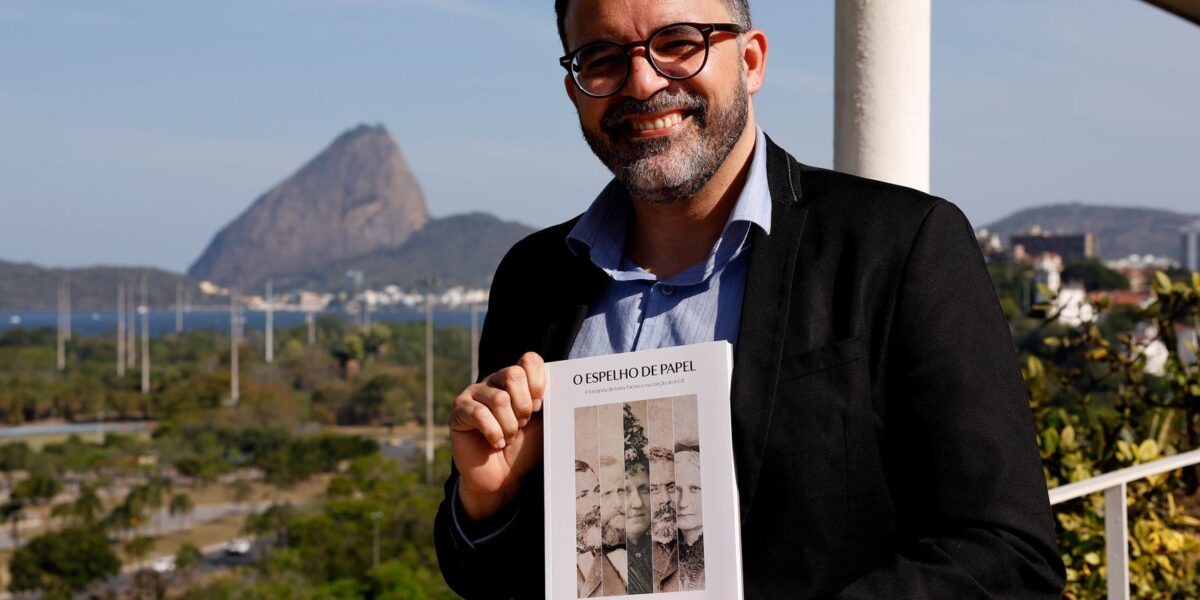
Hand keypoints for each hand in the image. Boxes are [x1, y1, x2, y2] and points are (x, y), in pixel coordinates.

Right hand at [450, 352, 545, 520]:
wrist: (502, 477)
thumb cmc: (523, 449)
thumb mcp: (543, 425)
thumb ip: (549, 404)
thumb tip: (561, 386)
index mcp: (517, 381)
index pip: (529, 360)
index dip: (538, 381)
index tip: (540, 406)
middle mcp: (495, 381)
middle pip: (514, 374)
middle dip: (524, 406)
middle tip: (522, 425)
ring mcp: (475, 393)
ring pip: (499, 398)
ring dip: (509, 425)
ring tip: (508, 437)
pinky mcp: (460, 409)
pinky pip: (479, 413)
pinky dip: (493, 433)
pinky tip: (495, 443)